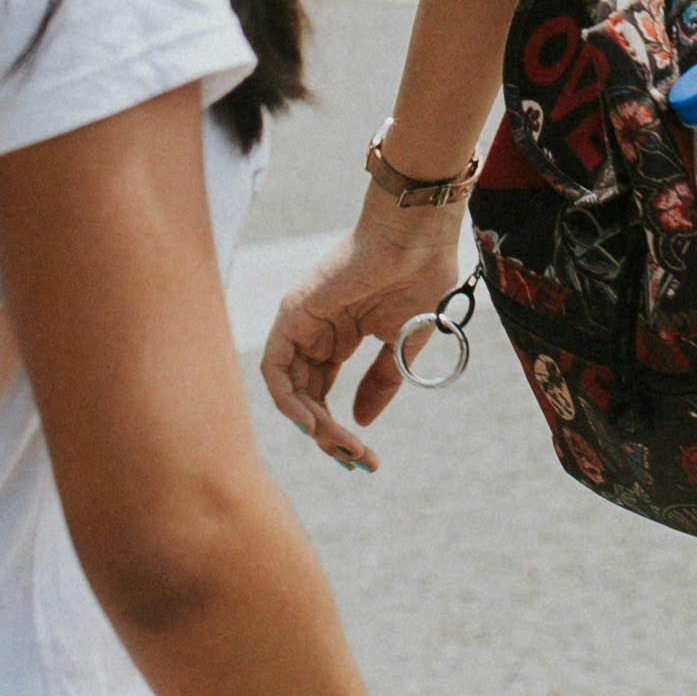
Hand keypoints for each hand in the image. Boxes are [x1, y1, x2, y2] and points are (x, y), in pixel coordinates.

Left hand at [263, 207, 470, 473]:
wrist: (419, 236)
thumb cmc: (421, 275)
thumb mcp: (404, 343)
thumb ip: (381, 381)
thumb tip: (361, 422)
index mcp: (339, 335)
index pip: (322, 392)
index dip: (338, 429)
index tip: (367, 459)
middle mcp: (315, 332)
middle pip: (305, 397)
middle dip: (327, 435)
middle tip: (355, 459)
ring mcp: (301, 323)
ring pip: (288, 390)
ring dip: (312, 426)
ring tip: (341, 446)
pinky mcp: (292, 314)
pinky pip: (275, 368)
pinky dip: (288, 401)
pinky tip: (314, 423)